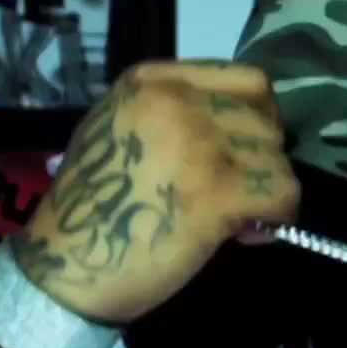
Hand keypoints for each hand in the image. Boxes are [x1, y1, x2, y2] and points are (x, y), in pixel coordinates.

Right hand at [9, 60, 299, 324]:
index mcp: (151, 82)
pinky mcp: (217, 192)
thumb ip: (170, 117)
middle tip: (242, 191)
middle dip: (262, 158)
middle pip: (265, 119)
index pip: (248, 81)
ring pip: (278, 157)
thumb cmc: (92, 207)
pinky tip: (246, 234)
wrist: (64, 266)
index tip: (245, 150)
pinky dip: (277, 218)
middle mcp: (176, 102)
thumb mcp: (118, 132)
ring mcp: (199, 144)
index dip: (258, 119)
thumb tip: (235, 128)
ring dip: (267, 191)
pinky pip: (282, 194)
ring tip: (239, 218)